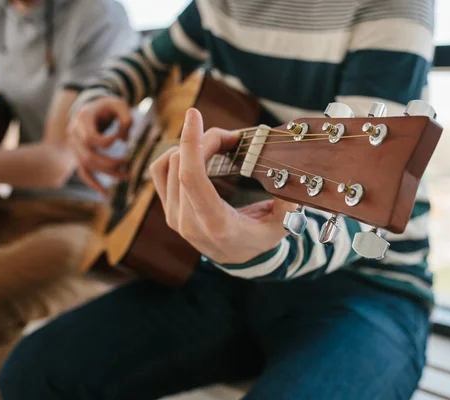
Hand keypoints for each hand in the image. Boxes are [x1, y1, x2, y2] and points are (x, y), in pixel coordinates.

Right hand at [68, 96, 131, 193]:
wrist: (93, 106)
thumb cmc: (108, 105)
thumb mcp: (119, 104)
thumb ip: (126, 118)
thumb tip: (124, 140)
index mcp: (82, 119)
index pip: (91, 138)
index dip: (107, 142)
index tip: (121, 138)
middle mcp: (74, 133)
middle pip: (89, 156)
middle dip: (110, 163)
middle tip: (128, 163)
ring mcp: (74, 145)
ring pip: (87, 166)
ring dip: (107, 173)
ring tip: (127, 176)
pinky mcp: (79, 154)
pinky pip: (83, 172)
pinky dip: (93, 183)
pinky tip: (104, 193)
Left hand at [149, 108, 295, 264]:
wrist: (238, 260)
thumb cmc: (260, 238)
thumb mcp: (281, 224)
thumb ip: (287, 200)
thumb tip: (290, 171)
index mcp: (215, 223)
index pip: (192, 177)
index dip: (191, 142)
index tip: (194, 114)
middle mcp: (188, 221)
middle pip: (182, 165)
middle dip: (205, 139)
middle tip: (232, 138)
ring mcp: (174, 217)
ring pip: (168, 165)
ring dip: (191, 146)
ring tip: (217, 145)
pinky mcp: (168, 210)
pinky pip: (160, 172)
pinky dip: (174, 154)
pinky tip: (194, 152)